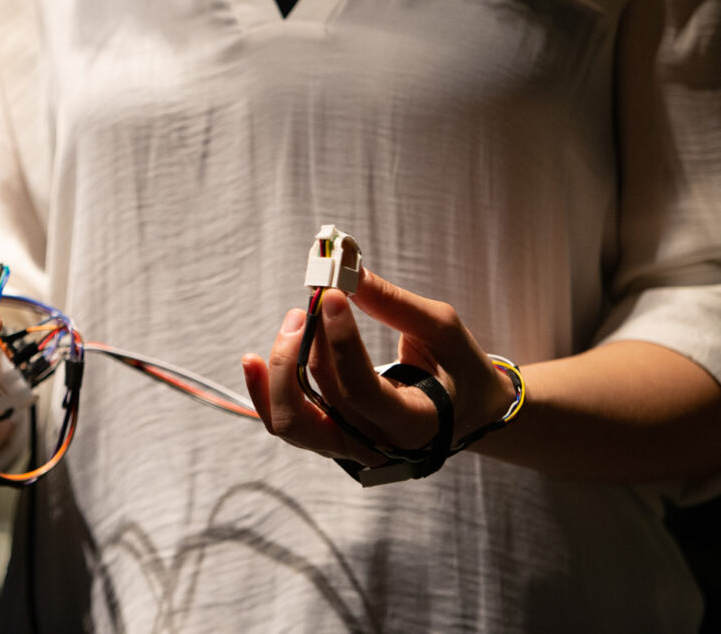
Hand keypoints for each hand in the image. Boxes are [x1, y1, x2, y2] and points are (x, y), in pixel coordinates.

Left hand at [241, 268, 516, 466]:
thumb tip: (349, 273)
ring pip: (291, 422)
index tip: (330, 294)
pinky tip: (253, 361)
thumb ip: (394, 305)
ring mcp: (347, 448)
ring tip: (293, 322)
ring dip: (281, 368)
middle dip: (300, 353)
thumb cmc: (459, 368)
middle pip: (315, 412)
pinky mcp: (330, 437)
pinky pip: (288, 419)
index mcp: (413, 425)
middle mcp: (374, 447)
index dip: (340, 342)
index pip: (362, 390)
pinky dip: (266, 390)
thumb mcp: (442, 330)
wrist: (467, 410)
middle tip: (307, 306)